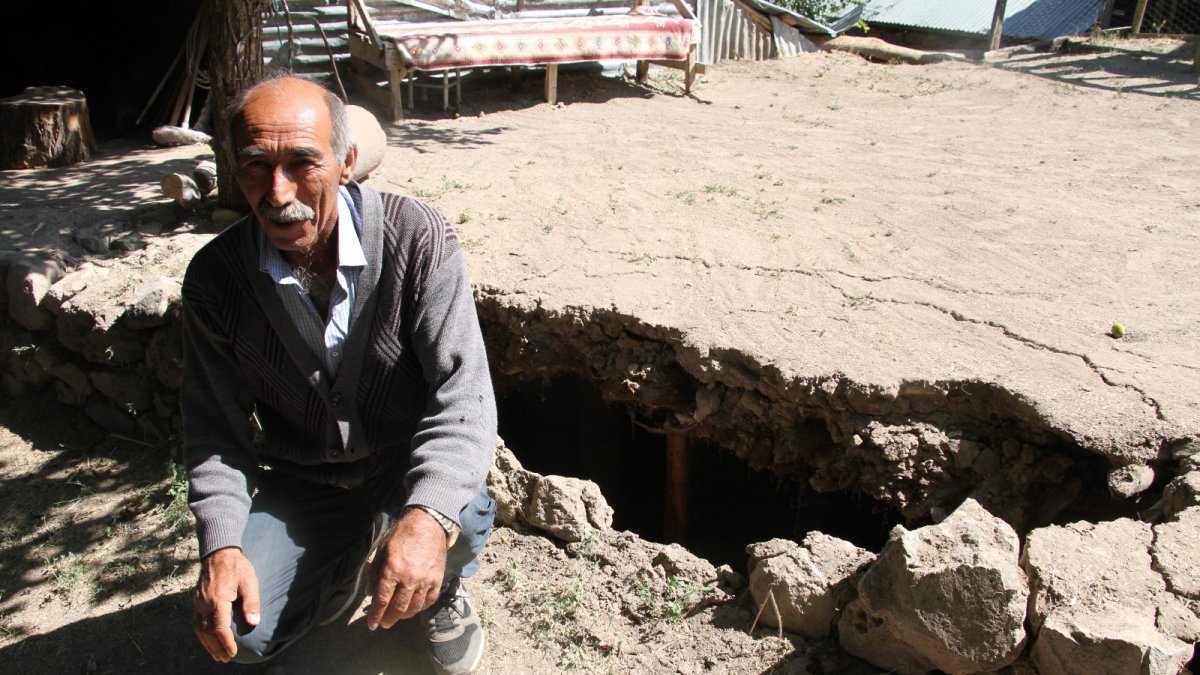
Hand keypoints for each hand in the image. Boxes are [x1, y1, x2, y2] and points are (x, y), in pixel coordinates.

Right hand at [193, 547, 259, 661]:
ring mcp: (197, 603)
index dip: (226, 643)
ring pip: (199, 629)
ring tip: (217, 655)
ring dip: (207, 644)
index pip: (219, 628)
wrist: (218, 552)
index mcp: (218, 599)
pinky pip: (196, 622)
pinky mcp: (195, 601)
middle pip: (207, 632)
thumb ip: (251, 602)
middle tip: (226, 659)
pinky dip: (201, 635)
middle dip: (216, 648)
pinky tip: (208, 640)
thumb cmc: (237, 567)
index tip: (233, 653)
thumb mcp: (249, 581)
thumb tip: (254, 623)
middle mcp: (204, 603)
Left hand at [366, 508, 447, 629]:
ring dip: (404, 616)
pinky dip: (420, 608)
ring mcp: (425, 580)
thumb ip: (374, 573)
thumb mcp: (382, 551)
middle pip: (398, 608)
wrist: (428, 525)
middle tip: (384, 624)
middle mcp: (409, 578)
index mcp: (392, 570)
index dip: (375, 615)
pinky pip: (429, 601)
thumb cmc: (402, 536)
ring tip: (398, 617)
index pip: (382, 600)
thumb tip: (370, 593)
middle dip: (388, 619)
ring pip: (414, 608)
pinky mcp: (437, 579)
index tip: (371, 625)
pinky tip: (414, 607)